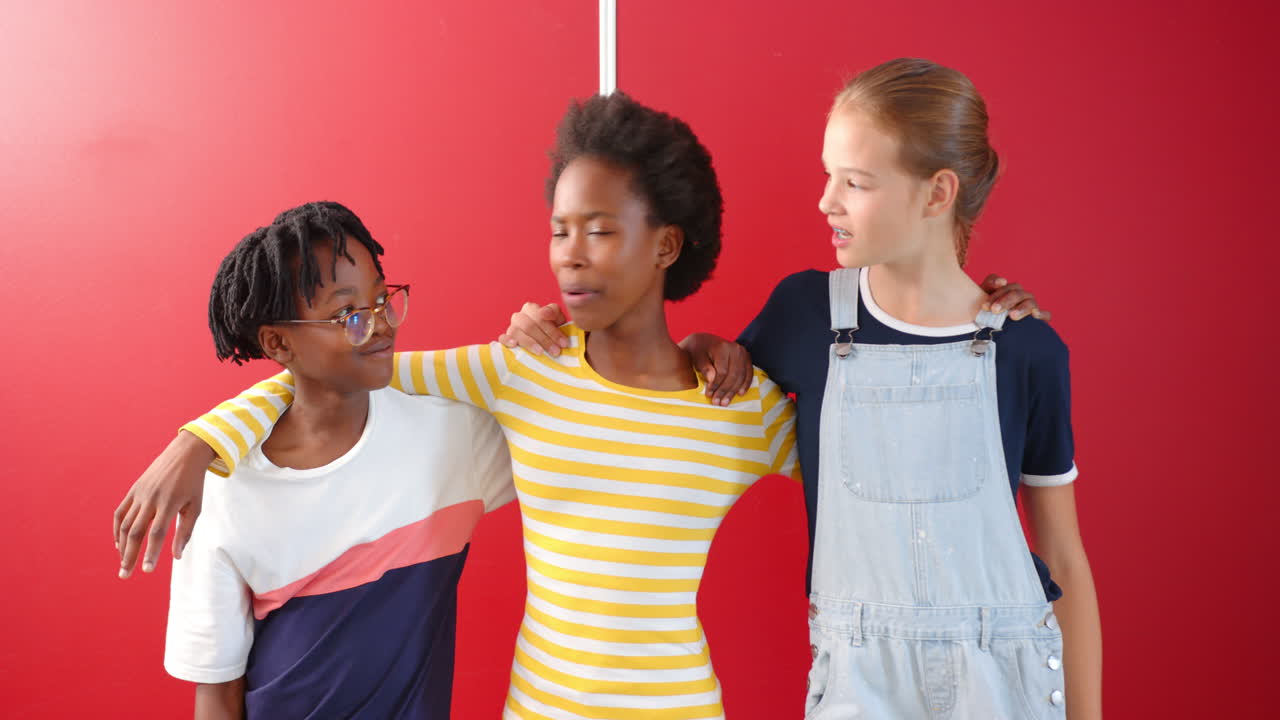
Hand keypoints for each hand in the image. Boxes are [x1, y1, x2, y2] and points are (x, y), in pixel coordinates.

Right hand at [113, 430, 214, 577]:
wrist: (184, 454)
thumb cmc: (193, 483)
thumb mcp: (195, 506)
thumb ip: (185, 532)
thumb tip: (176, 557)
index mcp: (170, 502)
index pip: (157, 533)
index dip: (151, 553)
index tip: (147, 571)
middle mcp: (151, 498)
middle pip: (136, 532)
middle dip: (129, 556)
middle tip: (125, 575)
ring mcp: (140, 493)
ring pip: (126, 524)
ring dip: (123, 546)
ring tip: (124, 564)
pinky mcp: (133, 490)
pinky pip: (120, 513)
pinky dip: (118, 530)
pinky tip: (120, 544)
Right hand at [498, 302, 569, 355]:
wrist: (545, 341)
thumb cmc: (552, 329)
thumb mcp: (558, 320)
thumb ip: (554, 312)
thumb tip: (544, 313)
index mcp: (531, 309)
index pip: (540, 317)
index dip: (552, 330)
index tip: (563, 343)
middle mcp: (519, 316)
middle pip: (529, 326)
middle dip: (544, 339)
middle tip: (556, 351)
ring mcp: (511, 327)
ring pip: (516, 332)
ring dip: (530, 343)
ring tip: (541, 352)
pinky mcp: (505, 338)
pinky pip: (502, 338)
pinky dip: (507, 341)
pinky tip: (515, 345)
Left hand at [680, 333, 752, 406]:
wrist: (704, 341)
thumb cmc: (698, 350)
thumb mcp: (696, 358)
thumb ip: (704, 368)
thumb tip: (712, 379)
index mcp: (722, 347)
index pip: (722, 371)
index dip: (716, 385)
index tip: (709, 395)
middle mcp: (735, 349)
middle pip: (733, 374)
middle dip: (725, 390)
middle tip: (717, 403)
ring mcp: (743, 353)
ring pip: (741, 376)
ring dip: (733, 391)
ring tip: (725, 402)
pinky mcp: (746, 358)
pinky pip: (748, 373)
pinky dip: (745, 384)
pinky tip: (740, 393)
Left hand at [980, 274, 1051, 321]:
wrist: (994, 337)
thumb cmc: (986, 318)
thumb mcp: (983, 305)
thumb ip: (988, 288)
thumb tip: (1002, 281)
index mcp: (1005, 290)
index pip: (1002, 284)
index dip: (995, 290)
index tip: (985, 305)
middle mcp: (1019, 296)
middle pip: (1016, 292)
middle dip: (1005, 300)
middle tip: (994, 310)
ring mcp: (1030, 306)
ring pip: (1030, 302)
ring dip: (1021, 307)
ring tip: (1012, 315)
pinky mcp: (1040, 319)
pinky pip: (1046, 314)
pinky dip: (1042, 314)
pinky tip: (1035, 316)